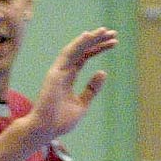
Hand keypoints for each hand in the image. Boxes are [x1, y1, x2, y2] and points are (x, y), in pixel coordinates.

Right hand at [27, 28, 117, 142]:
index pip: (85, 58)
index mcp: (69, 78)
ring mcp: (58, 71)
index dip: (98, 49)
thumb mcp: (82, 104)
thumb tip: (102, 72)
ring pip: (76, 49)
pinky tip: (89, 36)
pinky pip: (67, 54)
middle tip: (113, 33)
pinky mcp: (55, 73)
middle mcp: (63, 71)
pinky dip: (78, 44)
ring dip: (90, 39)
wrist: (46, 130)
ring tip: (105, 31)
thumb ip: (91, 89)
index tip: (114, 42)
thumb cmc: (60, 121)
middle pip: (82, 50)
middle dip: (97, 41)